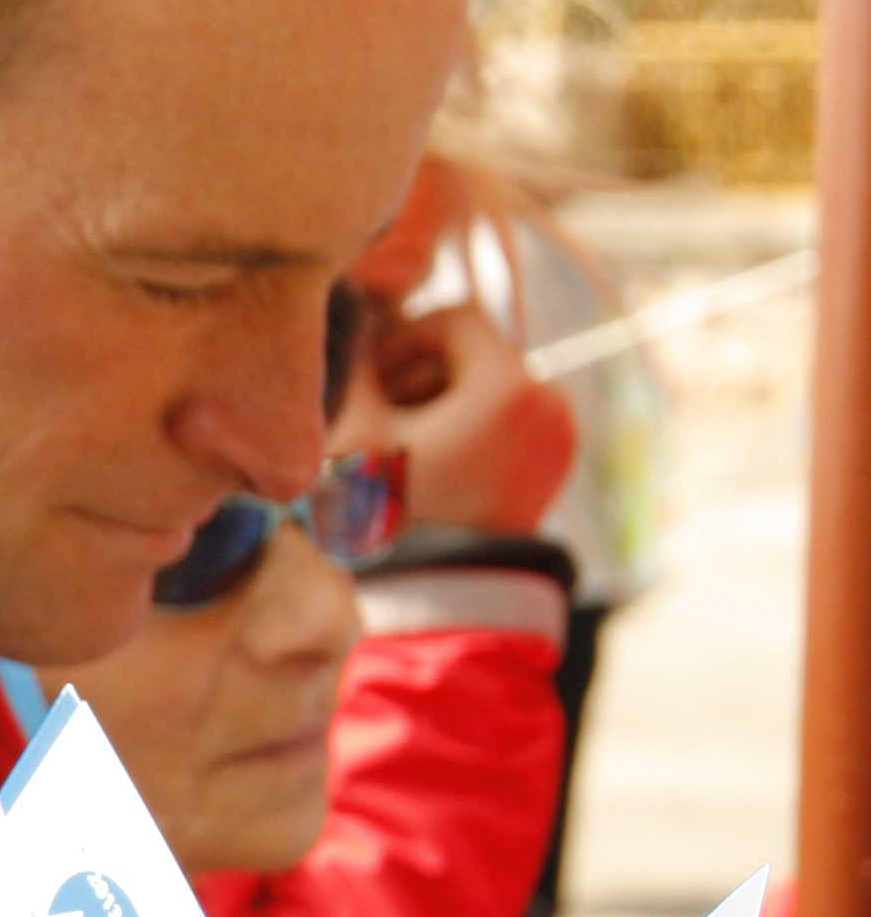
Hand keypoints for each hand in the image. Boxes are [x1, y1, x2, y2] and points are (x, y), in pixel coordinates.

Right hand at [331, 299, 579, 535]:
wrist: (435, 598)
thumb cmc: (390, 517)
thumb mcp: (357, 432)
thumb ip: (355, 363)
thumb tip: (356, 322)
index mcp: (508, 385)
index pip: (456, 319)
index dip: (404, 337)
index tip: (369, 373)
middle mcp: (549, 400)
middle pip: (476, 353)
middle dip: (421, 373)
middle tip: (376, 413)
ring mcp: (560, 434)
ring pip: (490, 386)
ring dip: (441, 400)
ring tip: (399, 444)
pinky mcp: (556, 462)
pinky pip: (509, 419)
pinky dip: (469, 426)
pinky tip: (430, 463)